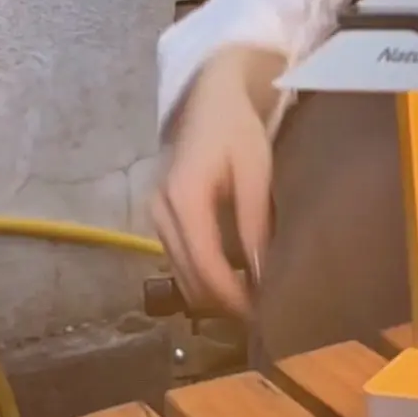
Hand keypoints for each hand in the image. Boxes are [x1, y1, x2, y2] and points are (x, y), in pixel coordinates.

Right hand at [153, 46, 281, 316]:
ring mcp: (155, 215)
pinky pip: (178, 258)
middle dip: (222, 301)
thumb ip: (254, 223)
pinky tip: (230, 279)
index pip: (205, 264)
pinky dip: (201, 275)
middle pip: (189, 275)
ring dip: (211, 292)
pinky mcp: (159, 217)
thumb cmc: (238, 131)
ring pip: (181, 272)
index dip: (231, 295)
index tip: (260, 315)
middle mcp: (161, 211)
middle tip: (260, 316)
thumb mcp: (255, 173)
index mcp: (184, 198)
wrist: (210, 100)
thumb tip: (262, 276)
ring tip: (249, 302)